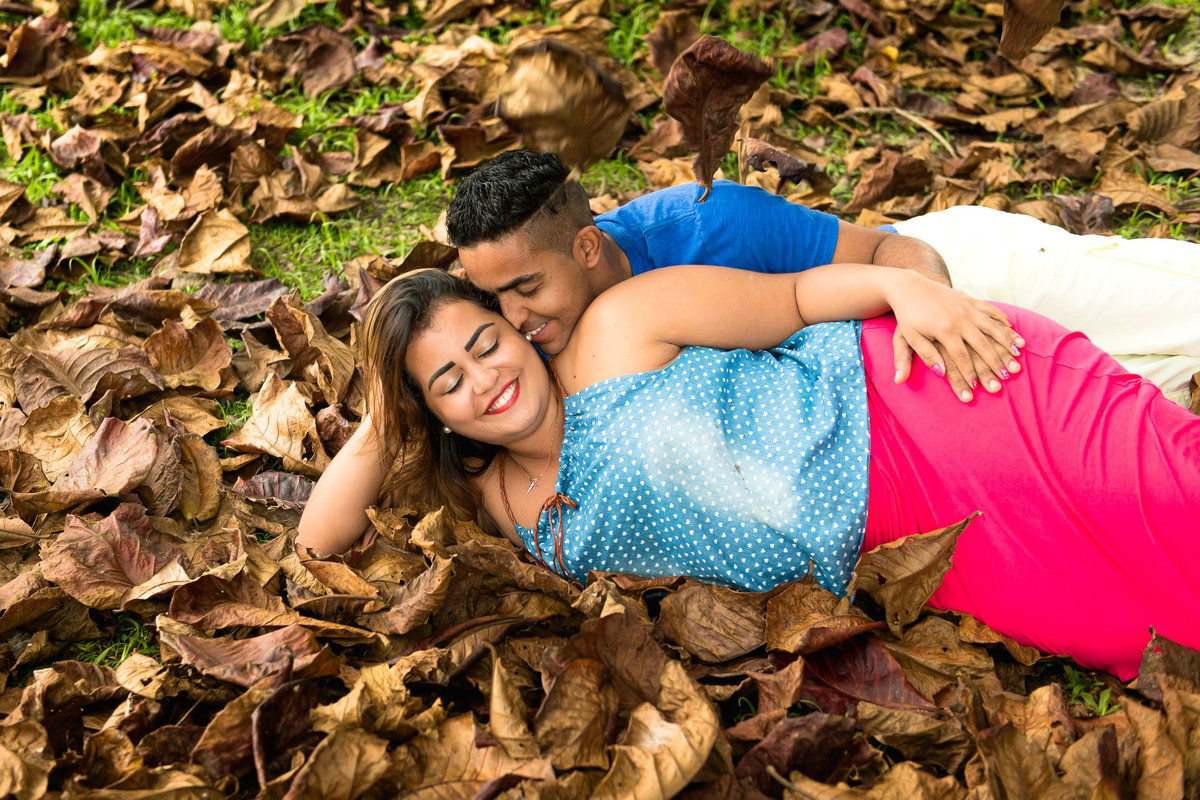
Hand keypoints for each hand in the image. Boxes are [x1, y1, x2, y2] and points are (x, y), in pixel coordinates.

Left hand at [886, 272, 1024, 401]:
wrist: (910, 287)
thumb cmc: (908, 316)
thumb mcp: (910, 337)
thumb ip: (926, 355)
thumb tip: (941, 373)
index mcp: (944, 330)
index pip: (961, 357)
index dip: (970, 373)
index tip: (978, 387)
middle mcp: (959, 319)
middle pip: (982, 344)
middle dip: (995, 361)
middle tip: (1007, 375)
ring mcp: (967, 308)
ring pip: (993, 327)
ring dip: (1007, 341)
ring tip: (1018, 354)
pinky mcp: (970, 300)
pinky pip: (991, 311)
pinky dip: (1004, 321)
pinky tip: (1013, 331)